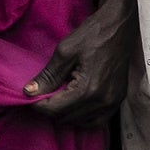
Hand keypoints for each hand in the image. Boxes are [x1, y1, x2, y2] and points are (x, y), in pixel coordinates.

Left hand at [26, 0, 137, 121]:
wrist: (120, 26)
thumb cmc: (92, 34)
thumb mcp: (65, 51)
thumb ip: (47, 76)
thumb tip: (29, 92)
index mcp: (88, 89)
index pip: (55, 109)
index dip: (38, 104)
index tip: (30, 95)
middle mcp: (102, 100)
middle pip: (67, 118)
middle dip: (51, 109)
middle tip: (43, 94)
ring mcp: (112, 102)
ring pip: (82, 123)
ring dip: (67, 115)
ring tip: (59, 98)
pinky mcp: (118, 100)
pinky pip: (98, 121)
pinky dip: (84, 118)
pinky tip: (76, 105)